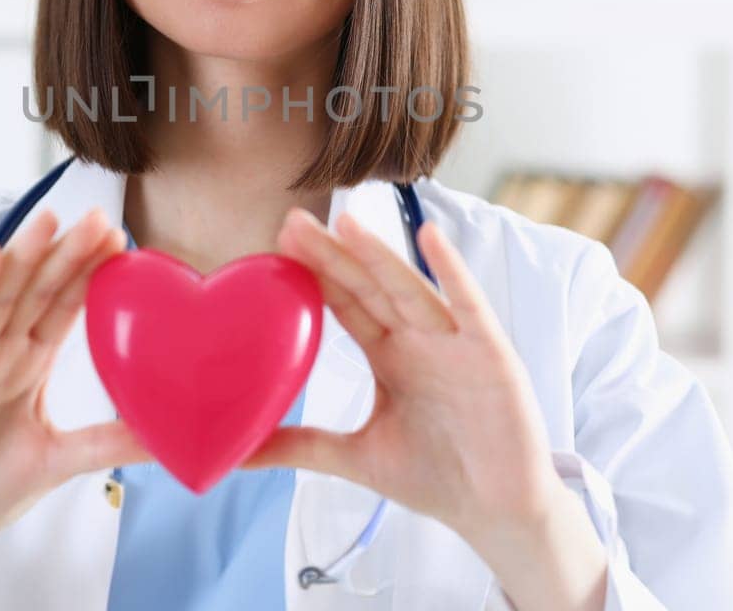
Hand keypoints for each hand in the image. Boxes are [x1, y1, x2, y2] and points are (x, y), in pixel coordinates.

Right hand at [0, 207, 149, 567]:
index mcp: (28, 363)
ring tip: (51, 217)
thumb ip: (108, 443)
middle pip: (36, 289)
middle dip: (67, 253)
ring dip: (24, 255)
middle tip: (99, 217)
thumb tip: (171, 438)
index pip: (63, 306)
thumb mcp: (58, 460)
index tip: (120, 240)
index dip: (89, 273)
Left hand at [240, 208, 567, 545]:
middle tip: (293, 220)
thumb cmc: (436, 477)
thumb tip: (236, 452)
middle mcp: (418, 341)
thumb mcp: (356, 458)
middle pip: (369, 287)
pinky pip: (467, 305)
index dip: (315, 273)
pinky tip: (429, 237)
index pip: (346, 304)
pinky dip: (451, 271)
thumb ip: (300, 446)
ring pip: (408, 289)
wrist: (496, 512)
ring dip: (379, 256)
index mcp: (390, 356)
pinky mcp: (489, 354)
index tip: (278, 242)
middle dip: (333, 253)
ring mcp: (453, 343)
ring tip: (345, 223)